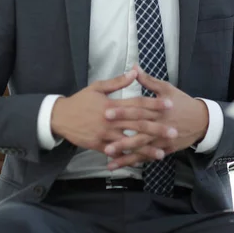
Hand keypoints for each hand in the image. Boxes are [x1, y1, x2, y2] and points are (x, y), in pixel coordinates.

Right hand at [51, 70, 175, 161]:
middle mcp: (111, 120)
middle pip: (138, 124)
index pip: (137, 103)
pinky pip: (116, 153)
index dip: (154, 104)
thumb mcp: (98, 87)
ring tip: (162, 152)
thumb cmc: (81, 101)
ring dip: (146, 148)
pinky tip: (141, 161)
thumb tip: (134, 71)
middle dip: (157, 128)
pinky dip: (128, 157)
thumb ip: (118, 82)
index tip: (169, 105)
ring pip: (129, 142)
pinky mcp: (99, 146)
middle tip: (173, 131)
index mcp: (112, 104)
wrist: (59, 117)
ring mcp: (105, 134)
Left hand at [104, 66, 208, 169]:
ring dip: (124, 154)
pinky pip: (147, 156)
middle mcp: (159, 126)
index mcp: (158, 110)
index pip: (138, 110)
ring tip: (108, 155)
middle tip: (104, 141)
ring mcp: (161, 140)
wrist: (202, 121)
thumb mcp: (167, 88)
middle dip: (121, 138)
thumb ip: (148, 80)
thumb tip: (134, 67)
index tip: (106, 112)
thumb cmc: (182, 102)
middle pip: (138, 132)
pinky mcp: (164, 149)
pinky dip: (134, 160)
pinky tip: (120, 164)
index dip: (122, 111)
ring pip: (141, 148)